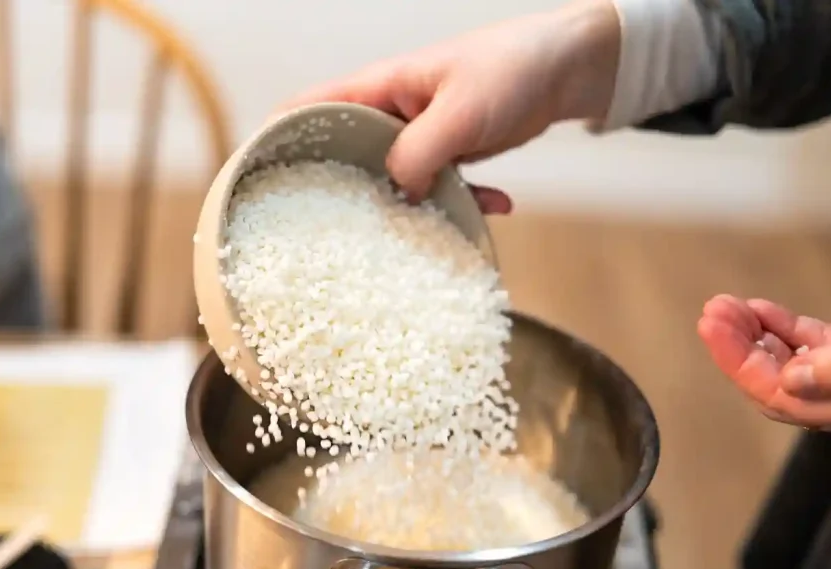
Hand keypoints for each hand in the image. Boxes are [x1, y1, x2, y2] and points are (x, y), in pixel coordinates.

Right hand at [285, 2, 620, 212]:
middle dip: (344, 196)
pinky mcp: (450, 154)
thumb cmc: (512, 68)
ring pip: (396, 181)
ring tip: (432, 230)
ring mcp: (419, 135)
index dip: (275, 142)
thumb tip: (395, 191)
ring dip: (415, 207)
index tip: (259, 186)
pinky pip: (442, 186)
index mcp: (377, 88)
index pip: (307, 109)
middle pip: (345, 157)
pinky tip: (498, 206)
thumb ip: (421, 150)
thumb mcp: (461, 112)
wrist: (570, 66)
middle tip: (342, 240)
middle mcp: (389, 113)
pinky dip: (466, 200)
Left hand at [697, 263, 830, 436]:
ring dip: (761, 339)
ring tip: (728, 307)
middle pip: (784, 386)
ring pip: (799, 368)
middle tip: (711, 311)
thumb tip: (791, 379)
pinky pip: (825, 350)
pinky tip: (766, 312)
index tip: (713, 326)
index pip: (787, 397)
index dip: (743, 364)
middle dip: (741, 351)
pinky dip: (792, 331)